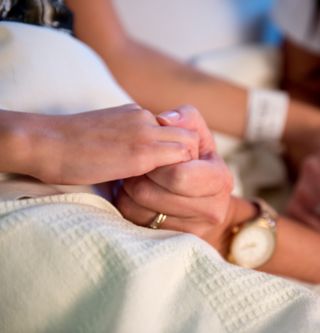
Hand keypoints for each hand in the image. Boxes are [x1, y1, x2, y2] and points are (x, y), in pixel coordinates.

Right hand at [22, 104, 197, 184]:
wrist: (45, 141)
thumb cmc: (66, 145)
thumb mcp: (103, 134)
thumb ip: (124, 141)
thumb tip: (133, 162)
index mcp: (136, 113)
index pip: (175, 129)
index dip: (177, 151)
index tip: (170, 170)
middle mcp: (146, 118)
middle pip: (189, 135)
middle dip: (190, 158)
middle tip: (179, 181)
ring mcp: (146, 133)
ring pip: (190, 146)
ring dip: (186, 167)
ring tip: (173, 187)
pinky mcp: (142, 153)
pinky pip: (180, 161)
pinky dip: (179, 176)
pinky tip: (165, 190)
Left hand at [116, 105, 233, 250]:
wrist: (202, 194)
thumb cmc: (194, 158)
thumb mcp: (196, 133)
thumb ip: (185, 118)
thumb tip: (166, 121)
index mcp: (220, 179)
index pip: (178, 176)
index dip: (158, 163)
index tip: (155, 154)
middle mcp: (213, 209)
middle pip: (152, 194)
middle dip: (140, 175)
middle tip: (141, 166)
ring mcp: (194, 229)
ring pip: (139, 209)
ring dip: (130, 189)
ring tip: (138, 178)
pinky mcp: (174, 241)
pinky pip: (135, 222)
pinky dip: (128, 205)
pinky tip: (137, 195)